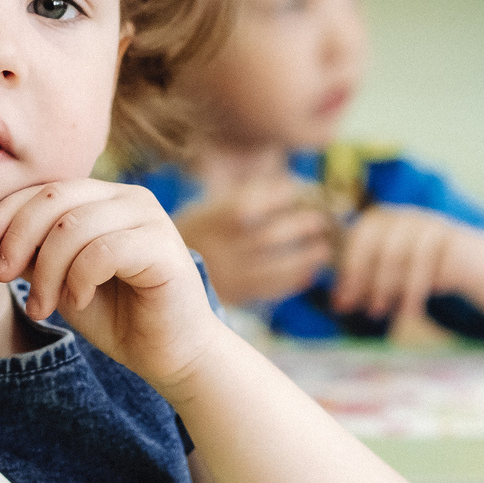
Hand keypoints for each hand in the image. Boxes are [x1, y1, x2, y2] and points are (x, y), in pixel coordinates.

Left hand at [0, 179, 222, 392]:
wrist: (169, 353)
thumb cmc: (115, 315)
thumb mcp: (58, 278)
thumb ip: (31, 253)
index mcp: (103, 197)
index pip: (45, 188)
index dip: (6, 211)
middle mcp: (128, 197)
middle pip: (55, 198)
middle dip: (19, 237)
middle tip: (2, 275)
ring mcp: (149, 218)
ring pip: (73, 226)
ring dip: (46, 270)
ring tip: (42, 306)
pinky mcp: (163, 246)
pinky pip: (102, 251)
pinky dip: (78, 279)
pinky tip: (76, 301)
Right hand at [173, 176, 335, 307]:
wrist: (159, 277)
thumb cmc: (192, 233)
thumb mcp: (208, 207)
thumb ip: (246, 195)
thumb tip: (294, 186)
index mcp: (209, 218)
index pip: (253, 203)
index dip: (284, 196)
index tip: (305, 190)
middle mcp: (217, 247)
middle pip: (269, 235)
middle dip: (301, 225)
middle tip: (322, 219)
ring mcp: (226, 274)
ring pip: (274, 265)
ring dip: (306, 256)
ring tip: (324, 247)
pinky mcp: (232, 297)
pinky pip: (269, 290)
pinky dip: (293, 280)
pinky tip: (309, 272)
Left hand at [329, 204, 462, 323]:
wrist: (470, 263)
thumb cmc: (422, 271)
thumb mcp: (389, 278)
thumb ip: (364, 287)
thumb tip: (337, 304)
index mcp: (378, 220)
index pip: (353, 240)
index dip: (345, 272)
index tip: (339, 301)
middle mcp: (397, 215)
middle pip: (371, 243)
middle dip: (362, 279)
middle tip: (358, 308)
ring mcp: (420, 220)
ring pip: (394, 253)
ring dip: (384, 287)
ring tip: (378, 313)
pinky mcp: (443, 232)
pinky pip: (422, 263)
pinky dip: (412, 291)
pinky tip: (408, 312)